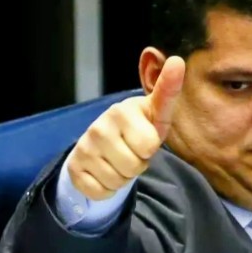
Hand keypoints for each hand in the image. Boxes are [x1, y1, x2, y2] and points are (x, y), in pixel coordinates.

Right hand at [67, 56, 184, 199]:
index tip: (144, 137)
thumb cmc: (138, 128)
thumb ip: (168, 91)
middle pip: (135, 167)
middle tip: (132, 152)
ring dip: (123, 177)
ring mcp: (85, 147)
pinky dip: (107, 188)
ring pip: (118, 181)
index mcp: (122, 111)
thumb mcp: (155, 113)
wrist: (101, 144)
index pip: (148, 145)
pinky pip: (101, 192)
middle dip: (139, 164)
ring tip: (119, 161)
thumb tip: (177, 60)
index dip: (150, 147)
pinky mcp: (74, 167)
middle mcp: (100, 126)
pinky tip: (104, 171)